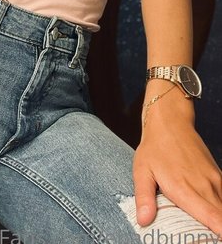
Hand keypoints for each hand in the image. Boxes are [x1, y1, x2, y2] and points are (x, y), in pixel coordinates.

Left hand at [133, 117, 221, 236]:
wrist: (171, 123)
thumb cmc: (155, 147)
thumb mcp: (142, 171)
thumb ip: (144, 197)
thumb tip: (143, 221)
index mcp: (185, 189)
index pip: (214, 220)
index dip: (219, 233)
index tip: (215, 238)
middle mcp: (204, 187)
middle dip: (217, 233)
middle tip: (203, 236)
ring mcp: (214, 181)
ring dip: (219, 221)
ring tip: (207, 228)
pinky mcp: (218, 176)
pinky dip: (220, 208)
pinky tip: (211, 212)